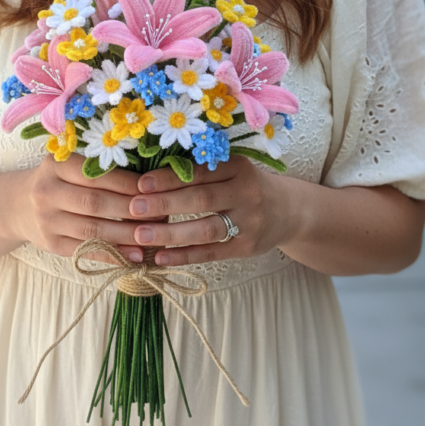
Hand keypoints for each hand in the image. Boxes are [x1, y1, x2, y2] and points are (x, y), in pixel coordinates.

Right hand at [17, 152, 152, 262]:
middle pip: (95, 203)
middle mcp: (47, 192)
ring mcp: (47, 221)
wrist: (18, 205)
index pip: (96, 175)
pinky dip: (112, 254)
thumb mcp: (69, 166)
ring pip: (93, 230)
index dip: (127, 183)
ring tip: (152, 237)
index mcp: (56, 166)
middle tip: (161, 214)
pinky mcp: (51, 244)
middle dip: (131, 210)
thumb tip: (149, 179)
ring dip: (126, 235)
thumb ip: (100, 169)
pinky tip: (134, 256)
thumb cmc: (59, 180)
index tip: (155, 189)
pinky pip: (86, 250)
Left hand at [127, 155, 299, 265]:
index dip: (169, 178)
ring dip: (170, 233)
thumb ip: (201, 170)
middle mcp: (246, 193)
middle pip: (200, 199)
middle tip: (134, 208)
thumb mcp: (232, 169)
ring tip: (140, 236)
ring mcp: (248, 222)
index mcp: (238, 167)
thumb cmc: (247, 185)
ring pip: (205, 229)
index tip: (140, 183)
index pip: (199, 172)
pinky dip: (184, 256)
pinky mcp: (247, 247)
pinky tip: (160, 258)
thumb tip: (149, 175)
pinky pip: (212, 253)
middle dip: (164, 204)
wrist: (290, 210)